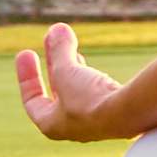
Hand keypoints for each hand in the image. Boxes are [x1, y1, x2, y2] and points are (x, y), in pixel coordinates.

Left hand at [11, 23, 127, 143]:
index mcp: (52, 124)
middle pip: (57, 90)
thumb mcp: (66, 71)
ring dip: (72, 66)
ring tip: (71, 45)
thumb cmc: (90, 99)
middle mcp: (74, 127)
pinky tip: (91, 64)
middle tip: (51, 39)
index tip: (26, 53)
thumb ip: (59, 51)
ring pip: (78, 89)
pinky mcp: (116, 112)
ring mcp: (97, 121)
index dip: (27, 76)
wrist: (130, 114)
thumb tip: (56, 29)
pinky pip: (96, 91)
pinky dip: (90, 74)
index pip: (33, 100)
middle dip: (54, 63)